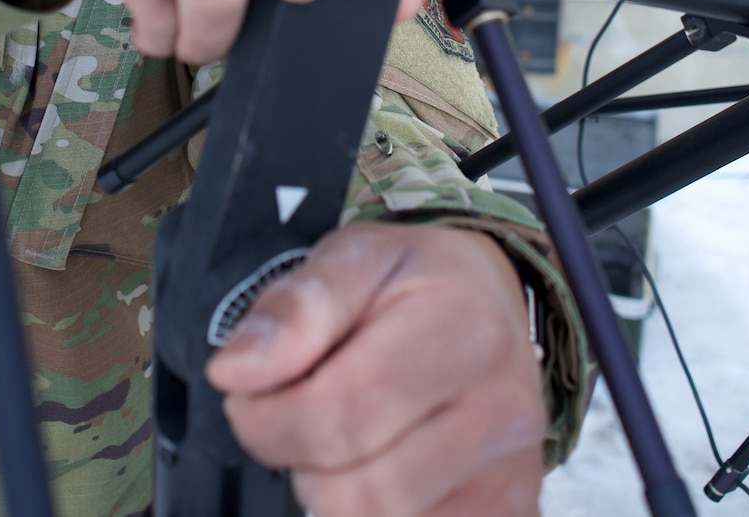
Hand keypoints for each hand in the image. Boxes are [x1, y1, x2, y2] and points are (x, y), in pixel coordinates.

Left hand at [205, 223, 547, 516]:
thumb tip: (237, 369)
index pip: (338, 417)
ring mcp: (511, 470)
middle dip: (298, 460)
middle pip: (356, 490)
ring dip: (335, 492)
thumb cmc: (417, 281)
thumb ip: (293, 309)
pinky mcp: (511, 509)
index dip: (266, 422)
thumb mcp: (351, 257)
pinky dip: (376, 511)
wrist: (490, 300)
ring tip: (342, 437)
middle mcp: (501, 408)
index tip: (248, 398)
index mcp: (461, 328)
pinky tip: (379, 464)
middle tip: (297, 416)